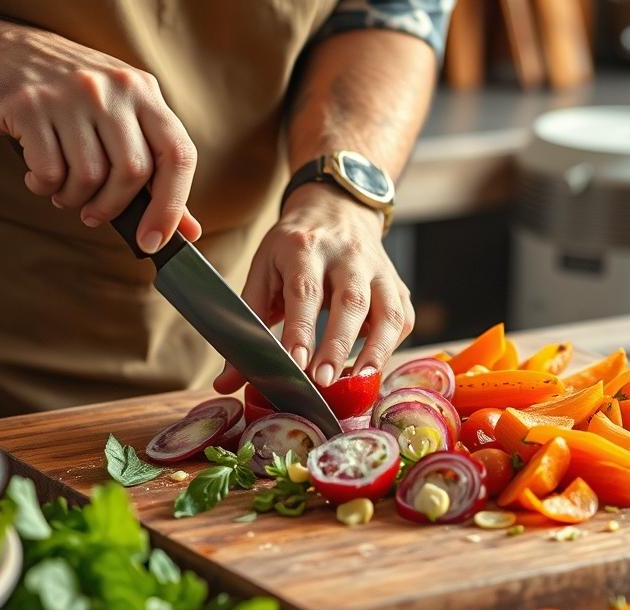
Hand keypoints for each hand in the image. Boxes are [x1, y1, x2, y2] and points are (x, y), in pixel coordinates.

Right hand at [0, 24, 200, 248]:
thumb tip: (186, 230)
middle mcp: (112, 88)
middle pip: (133, 172)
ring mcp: (70, 93)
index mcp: (142, 91)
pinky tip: (36, 175)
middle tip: (93, 214)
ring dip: (73, 198)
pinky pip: (49, 171)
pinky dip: (43, 186)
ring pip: (89, 177)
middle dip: (112, 207)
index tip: (154, 240)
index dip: (172, 206)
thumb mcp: (116, 116)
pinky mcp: (29, 104)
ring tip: (61, 189)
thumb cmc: (63, 95)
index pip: (177, 155)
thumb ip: (153, 171)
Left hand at [214, 183, 414, 391]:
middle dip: (338, 344)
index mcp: (305, 247)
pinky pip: (402, 319)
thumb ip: (248, 322)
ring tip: (359, 382)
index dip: (301, 327)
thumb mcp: (264, 269)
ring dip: (377, 350)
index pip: (305, 289)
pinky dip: (390, 346)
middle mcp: (348, 255)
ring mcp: (379, 269)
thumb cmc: (293, 247)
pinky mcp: (397, 285)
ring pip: (388, 311)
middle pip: (351, 300)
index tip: (296, 362)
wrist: (337, 208)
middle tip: (323, 381)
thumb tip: (226, 382)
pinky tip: (371, 367)